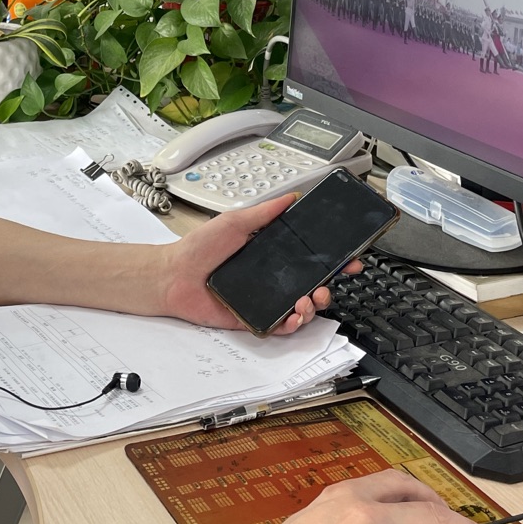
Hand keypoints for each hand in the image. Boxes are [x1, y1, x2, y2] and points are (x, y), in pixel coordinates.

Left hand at [159, 194, 353, 334]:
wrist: (174, 275)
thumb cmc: (198, 248)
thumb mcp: (235, 222)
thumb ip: (264, 213)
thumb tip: (291, 197)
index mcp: (270, 254)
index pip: (308, 257)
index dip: (331, 259)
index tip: (348, 258)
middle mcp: (271, 277)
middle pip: (311, 284)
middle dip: (329, 286)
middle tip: (332, 282)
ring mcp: (264, 299)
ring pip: (301, 307)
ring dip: (313, 305)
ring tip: (308, 299)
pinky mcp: (254, 318)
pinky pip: (281, 326)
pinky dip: (294, 323)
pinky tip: (294, 315)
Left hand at [284, 470, 460, 523]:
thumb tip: (431, 523)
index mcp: (365, 518)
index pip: (427, 515)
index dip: (455, 522)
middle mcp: (348, 500)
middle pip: (406, 485)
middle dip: (434, 502)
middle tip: (450, 519)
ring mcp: (332, 497)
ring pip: (383, 482)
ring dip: (408, 497)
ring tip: (422, 516)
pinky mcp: (321, 502)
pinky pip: (362, 490)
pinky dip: (384, 499)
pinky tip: (391, 517)